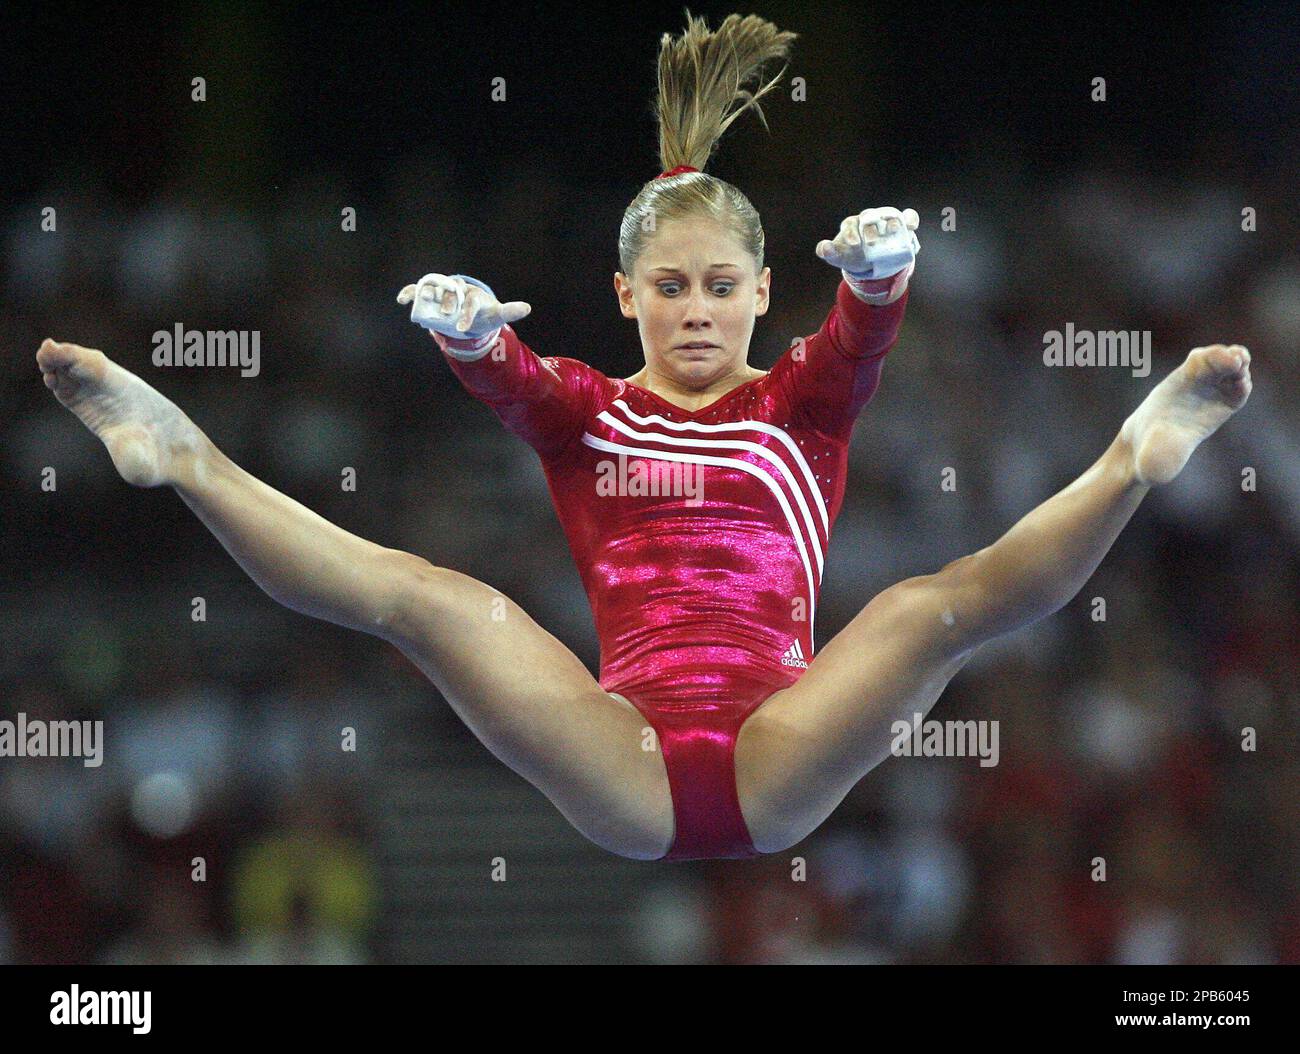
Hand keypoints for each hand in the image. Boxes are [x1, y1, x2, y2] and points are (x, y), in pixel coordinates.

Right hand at [396, 273, 530, 341]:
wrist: (470, 311)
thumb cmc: (483, 313)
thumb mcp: (497, 315)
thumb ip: (510, 311)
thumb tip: (527, 307)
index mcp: (474, 293)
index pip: (471, 300)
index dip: (466, 313)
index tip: (462, 329)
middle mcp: (458, 288)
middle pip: (451, 290)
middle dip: (448, 301)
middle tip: (446, 315)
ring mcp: (443, 290)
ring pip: (434, 287)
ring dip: (427, 293)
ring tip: (420, 303)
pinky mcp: (430, 294)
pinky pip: (418, 290)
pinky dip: (410, 293)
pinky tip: (402, 300)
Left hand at [816, 206, 918, 279]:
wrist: (870, 262)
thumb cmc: (853, 256)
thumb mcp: (840, 257)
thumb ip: (829, 253)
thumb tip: (823, 248)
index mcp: (852, 225)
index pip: (849, 224)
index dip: (851, 233)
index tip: (854, 245)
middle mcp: (868, 219)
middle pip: (869, 218)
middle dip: (869, 230)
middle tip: (871, 243)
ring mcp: (885, 220)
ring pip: (888, 215)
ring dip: (891, 221)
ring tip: (893, 231)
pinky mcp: (901, 224)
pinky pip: (908, 216)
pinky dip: (911, 219)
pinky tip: (912, 227)